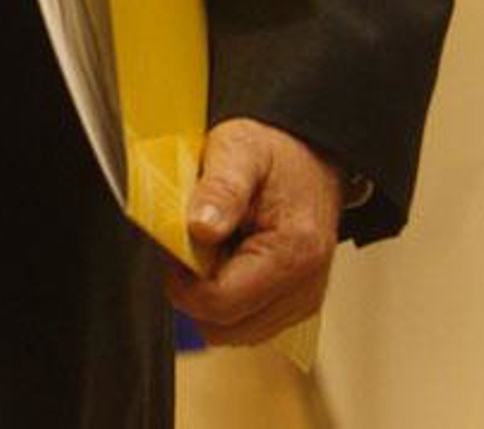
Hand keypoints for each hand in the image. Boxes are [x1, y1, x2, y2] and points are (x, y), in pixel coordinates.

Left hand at [165, 118, 341, 345]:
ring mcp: (301, 303)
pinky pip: (246, 322)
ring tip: (215, 248)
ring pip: (234, 331)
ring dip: (212, 297)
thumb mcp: (240, 151)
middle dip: (196, 292)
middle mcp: (304, 290)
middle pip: (225, 327)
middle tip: (192, 246)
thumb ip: (220, 189)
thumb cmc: (274, 152)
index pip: (219, 303)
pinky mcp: (293, 306)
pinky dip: (229, 298)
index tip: (175, 245)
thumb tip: (200, 227)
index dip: (183, 281)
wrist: (308, 157)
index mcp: (293, 255)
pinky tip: (230, 259)